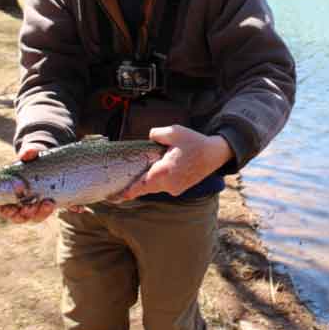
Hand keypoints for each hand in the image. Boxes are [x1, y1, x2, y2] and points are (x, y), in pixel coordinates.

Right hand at [0, 144, 79, 221]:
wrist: (48, 157)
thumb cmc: (33, 159)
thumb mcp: (30, 154)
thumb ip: (28, 153)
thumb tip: (28, 153)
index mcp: (13, 195)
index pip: (6, 210)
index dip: (7, 212)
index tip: (13, 208)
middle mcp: (26, 204)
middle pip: (23, 217)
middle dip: (28, 214)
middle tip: (32, 206)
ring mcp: (42, 204)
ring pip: (40, 215)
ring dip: (43, 213)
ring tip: (49, 203)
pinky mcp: (58, 201)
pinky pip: (65, 207)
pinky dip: (72, 208)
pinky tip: (78, 208)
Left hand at [119, 125, 233, 200]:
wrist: (215, 154)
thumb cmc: (195, 143)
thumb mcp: (174, 131)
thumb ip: (155, 134)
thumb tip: (149, 138)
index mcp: (163, 172)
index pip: (139, 187)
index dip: (125, 193)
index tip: (113, 197)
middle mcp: (168, 185)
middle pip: (145, 187)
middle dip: (136, 183)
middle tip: (122, 182)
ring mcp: (175, 188)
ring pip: (154, 186)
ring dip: (150, 178)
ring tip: (149, 167)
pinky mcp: (180, 188)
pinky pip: (163, 185)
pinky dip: (159, 179)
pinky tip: (162, 168)